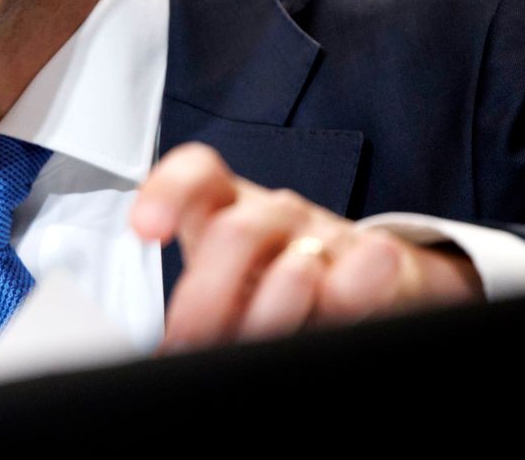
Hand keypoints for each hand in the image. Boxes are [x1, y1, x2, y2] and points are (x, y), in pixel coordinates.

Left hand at [130, 143, 483, 350]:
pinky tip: (338, 306)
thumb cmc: (269, 278)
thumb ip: (194, 303)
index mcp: (225, 208)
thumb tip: (161, 350)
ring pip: (295, 263)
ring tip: (252, 345)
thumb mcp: (222, 281)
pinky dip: (355, 286)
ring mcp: (325, 234)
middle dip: (207, 298)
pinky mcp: (377, 260)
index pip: (197, 175)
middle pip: (235, 233)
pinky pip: (371, 264)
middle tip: (189, 344)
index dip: (168, 192)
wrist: (361, 275)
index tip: (147, 229)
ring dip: (269, 311)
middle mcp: (274, 214)